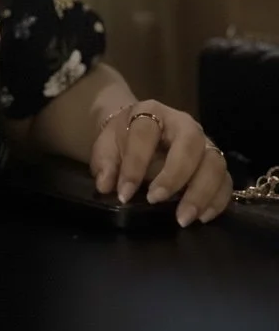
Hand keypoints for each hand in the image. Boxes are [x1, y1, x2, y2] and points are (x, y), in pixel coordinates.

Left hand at [90, 101, 232, 226]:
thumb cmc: (122, 139)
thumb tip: (106, 186)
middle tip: (155, 201)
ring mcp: (204, 142)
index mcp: (151, 112)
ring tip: (182, 218)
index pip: (146, 133)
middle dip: (175, 176)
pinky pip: (226, 180)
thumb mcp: (106, 146)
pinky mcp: (215, 162)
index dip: (135, 164)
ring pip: (215, 162)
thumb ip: (104, 164)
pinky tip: (202, 218)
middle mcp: (183, 123)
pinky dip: (218, 200)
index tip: (124, 194)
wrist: (137, 130)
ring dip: (201, 192)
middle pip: (191, 144)